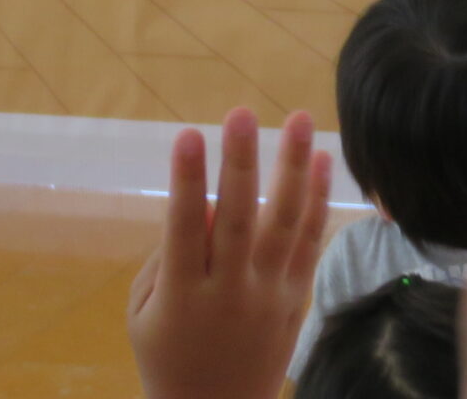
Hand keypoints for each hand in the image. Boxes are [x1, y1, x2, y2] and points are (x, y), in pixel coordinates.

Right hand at [128, 108, 332, 398]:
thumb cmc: (165, 354)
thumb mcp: (143, 309)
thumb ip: (166, 255)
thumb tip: (203, 205)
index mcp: (183, 295)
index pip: (184, 228)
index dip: (187, 181)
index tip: (188, 134)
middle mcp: (230, 293)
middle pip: (239, 220)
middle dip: (241, 163)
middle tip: (242, 111)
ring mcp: (270, 297)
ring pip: (286, 226)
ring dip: (294, 169)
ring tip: (302, 120)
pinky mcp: (296, 300)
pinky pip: (310, 244)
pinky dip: (318, 201)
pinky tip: (323, 163)